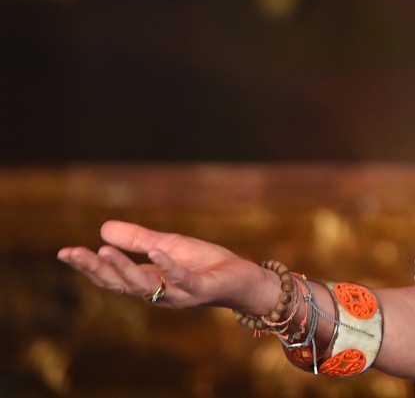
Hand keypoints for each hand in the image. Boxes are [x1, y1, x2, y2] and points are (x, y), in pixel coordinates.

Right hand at [58, 220, 271, 311]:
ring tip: (103, 251)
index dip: (87, 266)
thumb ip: (139, 240)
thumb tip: (103, 227)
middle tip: (72, 253)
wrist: (244, 280)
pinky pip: (182, 280)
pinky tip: (156, 251)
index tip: (64, 252)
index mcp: (148, 281)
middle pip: (119, 284)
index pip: (111, 277)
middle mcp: (158, 292)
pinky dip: (168, 266)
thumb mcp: (168, 246)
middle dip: (95, 269)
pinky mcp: (202, 289)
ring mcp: (178, 293)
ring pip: (145, 286)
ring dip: (124, 269)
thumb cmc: (205, 265)